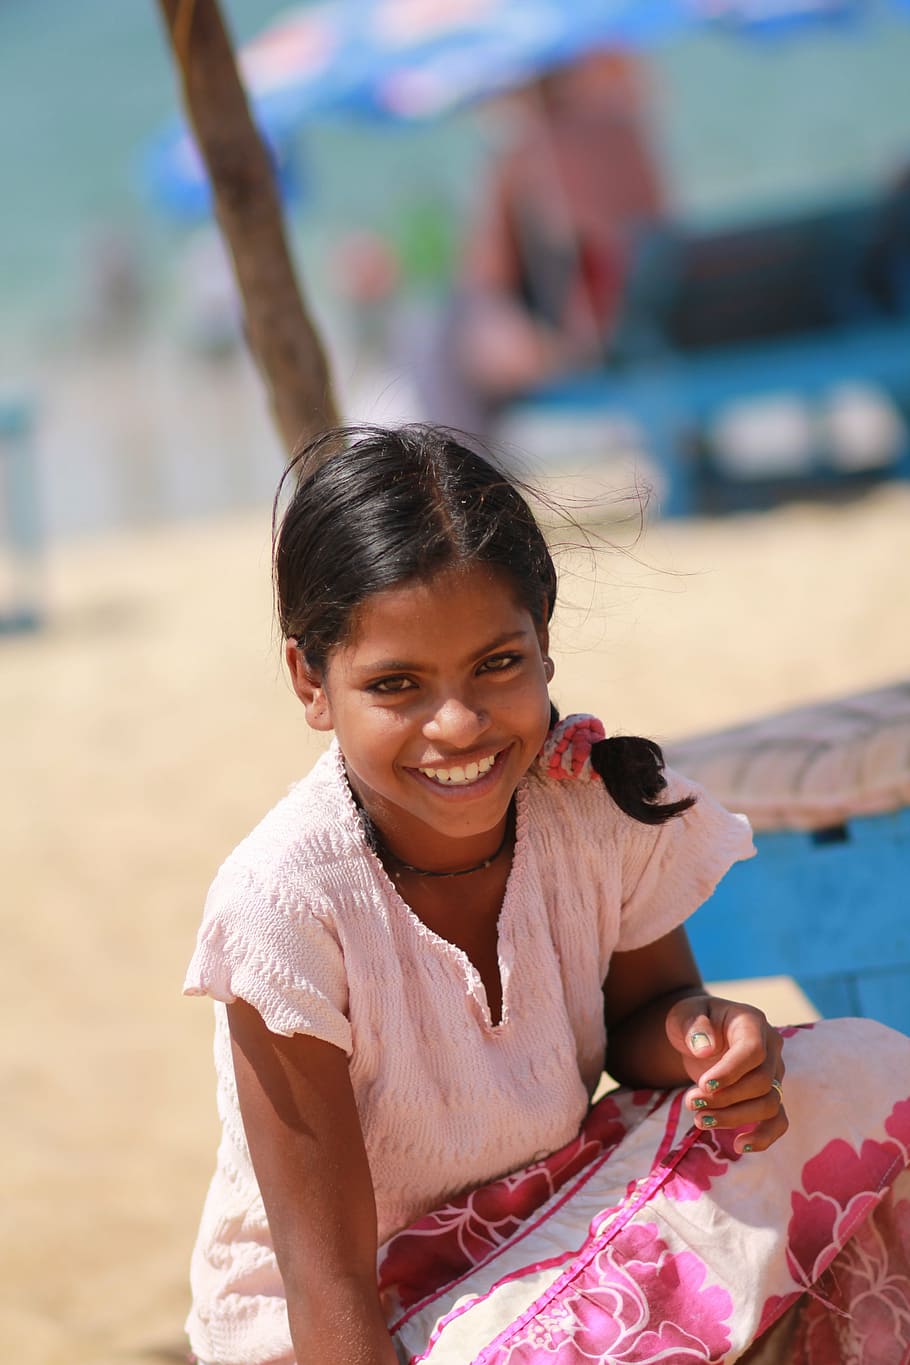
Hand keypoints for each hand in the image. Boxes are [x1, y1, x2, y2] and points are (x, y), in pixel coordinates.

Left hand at [664, 995, 787, 1153]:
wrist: (701, 1035)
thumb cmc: (694, 1023)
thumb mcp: (684, 1015)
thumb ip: (692, 1026)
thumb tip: (705, 1049)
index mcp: (752, 1023)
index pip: (753, 1050)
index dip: (731, 1071)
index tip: (704, 1086)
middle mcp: (771, 1048)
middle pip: (761, 1082)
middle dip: (724, 1098)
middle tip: (691, 1103)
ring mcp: (774, 1074)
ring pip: (769, 1104)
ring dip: (734, 1118)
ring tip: (700, 1120)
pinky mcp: (770, 1095)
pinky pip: (778, 1121)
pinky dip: (763, 1137)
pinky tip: (739, 1145)